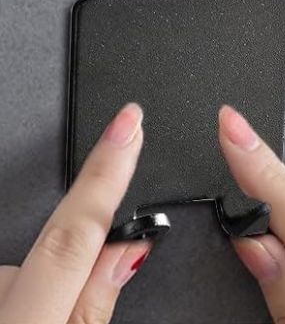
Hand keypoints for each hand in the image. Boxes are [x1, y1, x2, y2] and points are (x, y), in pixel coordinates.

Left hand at [0, 104, 150, 323]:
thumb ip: (94, 303)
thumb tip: (128, 247)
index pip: (75, 234)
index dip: (107, 174)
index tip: (127, 125)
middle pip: (53, 248)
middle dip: (72, 261)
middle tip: (59, 307)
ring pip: (20, 265)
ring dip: (34, 288)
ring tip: (31, 315)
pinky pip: (4, 274)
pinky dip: (14, 290)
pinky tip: (15, 308)